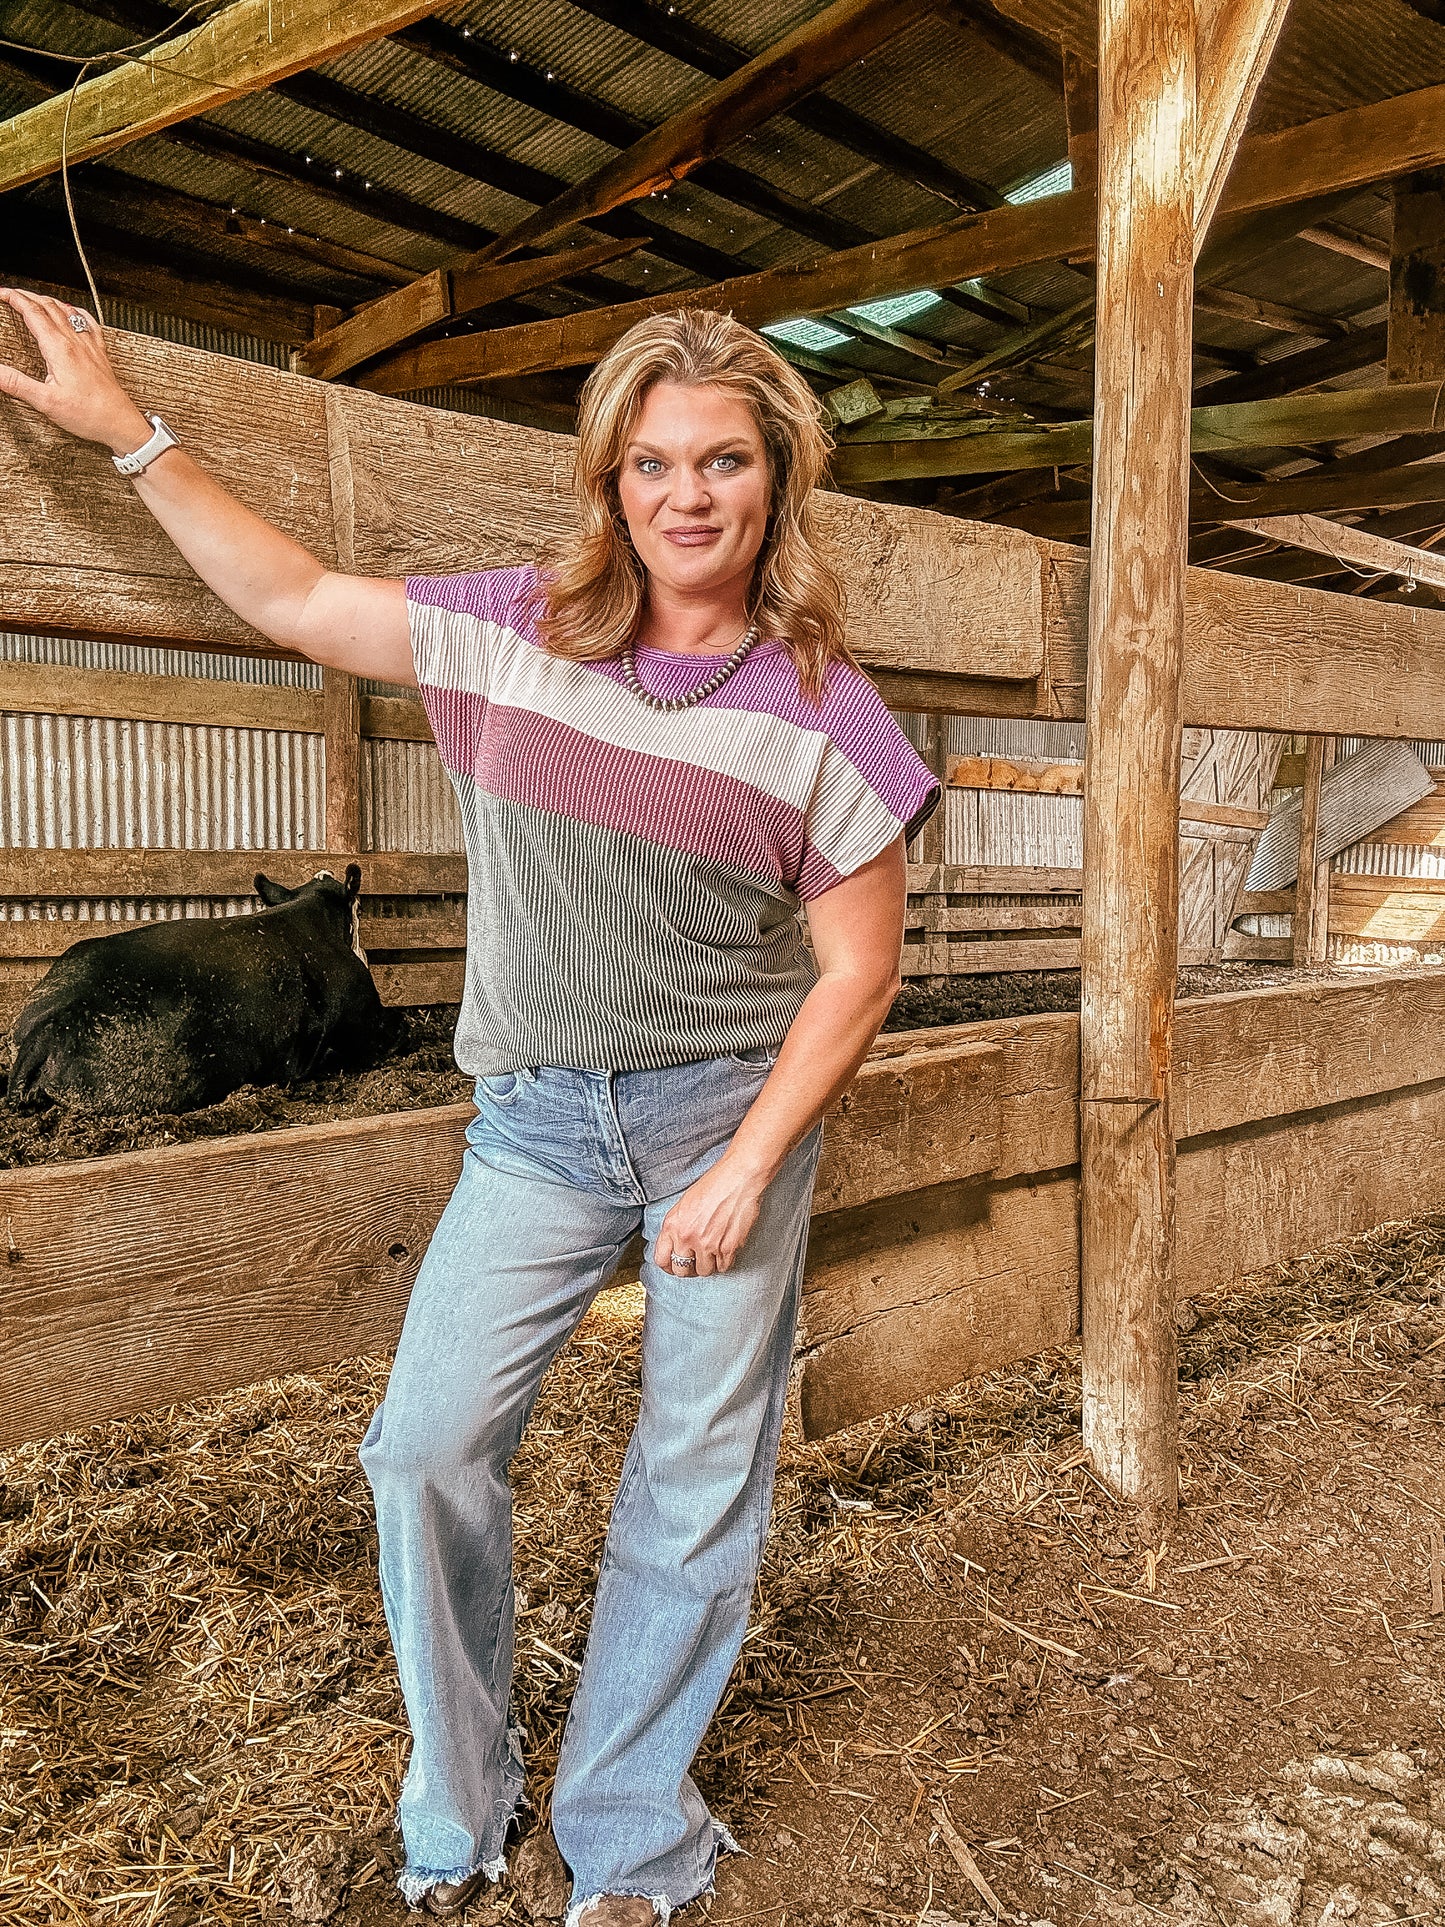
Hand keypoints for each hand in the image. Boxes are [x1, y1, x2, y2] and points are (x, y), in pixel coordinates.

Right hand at [0, 287, 151, 452]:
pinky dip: (76, 312)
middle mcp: (75, 342)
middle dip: (27, 296)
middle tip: (12, 294)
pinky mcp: (99, 354)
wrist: (119, 422)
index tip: (3, 293)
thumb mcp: (46, 401)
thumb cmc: (89, 414)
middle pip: (48, 306)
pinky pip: (88, 324)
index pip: (33, 312)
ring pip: (67, 312)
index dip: (15, 298)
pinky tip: (74, 313)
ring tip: (35, 298)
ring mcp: (89, 346)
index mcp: (59, 348)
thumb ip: (17, 384)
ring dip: (48, 300)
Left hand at [654, 1154, 764, 1278]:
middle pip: (682, 1270)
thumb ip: (677, 1226)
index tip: (674, 1266)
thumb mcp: (684, 1204)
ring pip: (704, 1271)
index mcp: (672, 1225)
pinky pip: (723, 1267)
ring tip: (712, 1254)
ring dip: (708, 1265)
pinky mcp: (727, 1248)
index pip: (661, 1259)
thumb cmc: (713, 1184)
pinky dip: (724, 1262)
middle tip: (695, 1262)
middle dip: (688, 1268)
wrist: (738, 1178)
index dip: (668, 1266)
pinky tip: (724, 1251)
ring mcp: (707, 1245)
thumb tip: (675, 1245)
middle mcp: (687, 1237)